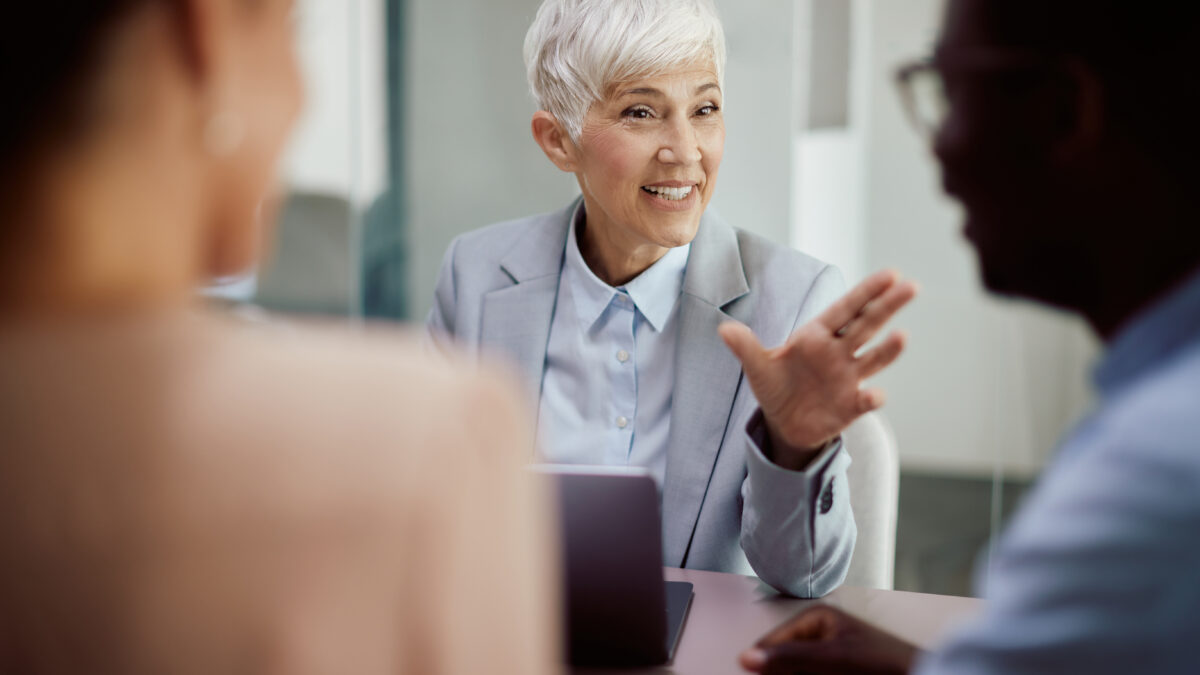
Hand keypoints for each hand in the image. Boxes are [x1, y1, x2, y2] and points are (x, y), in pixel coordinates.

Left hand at [719, 270, 915, 465]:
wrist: (784, 423)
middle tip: (912, 286)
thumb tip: (723, 329)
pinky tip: (874, 396)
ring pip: (874, 358)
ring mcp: (849, 378)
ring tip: (901, 336)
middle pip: (868, 324)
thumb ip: (745, 347)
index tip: (891, 274)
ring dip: (888, 349)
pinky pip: (865, 400)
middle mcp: (839, 352)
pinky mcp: (851, 405)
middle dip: (888, 306)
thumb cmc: (774, 386)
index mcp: (817, 335)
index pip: (846, 309)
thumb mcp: (756, 367)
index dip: (867, 292)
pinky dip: (871, 398)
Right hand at [739, 605, 918, 674]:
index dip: (762, 663)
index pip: (773, 642)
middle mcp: (818, 632)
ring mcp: (826, 653)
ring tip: (822, 674)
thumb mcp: (832, 658)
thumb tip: (747, 658)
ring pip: (794, 670)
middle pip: (783, 659)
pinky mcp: (834, 669)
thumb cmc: (883, 662)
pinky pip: (809, 674)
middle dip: (779, 672)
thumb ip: (789, 657)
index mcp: (815, 616)